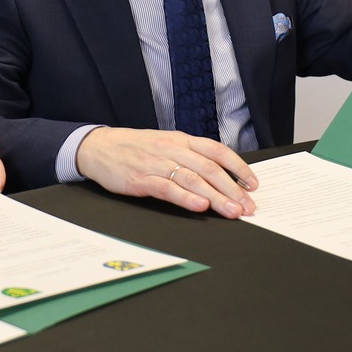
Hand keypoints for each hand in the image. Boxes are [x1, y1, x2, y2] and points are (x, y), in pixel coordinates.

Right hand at [74, 127, 256, 217]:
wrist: (98, 147)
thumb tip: (219, 175)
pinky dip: (186, 198)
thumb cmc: (135, 148)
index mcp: (181, 140)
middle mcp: (172, 149)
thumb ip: (189, 157)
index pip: (217, 151)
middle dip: (233, 190)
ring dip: (216, 197)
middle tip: (248, 207)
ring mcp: (157, 164)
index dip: (238, 167)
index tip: (253, 185)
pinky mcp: (141, 179)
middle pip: (210, 169)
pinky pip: (168, 188)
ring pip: (193, 180)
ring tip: (232, 211)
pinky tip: (200, 206)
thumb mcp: (165, 144)